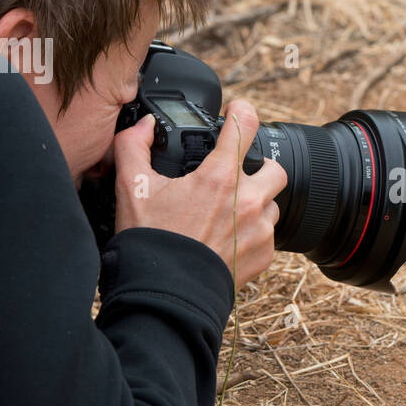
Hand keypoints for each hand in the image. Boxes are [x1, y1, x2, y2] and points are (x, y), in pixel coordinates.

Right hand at [112, 100, 287, 285]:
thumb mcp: (131, 188)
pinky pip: (268, 235)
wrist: (166, 294)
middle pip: (273, 168)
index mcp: (219, 178)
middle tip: (236, 177)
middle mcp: (247, 200)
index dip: (241, 112)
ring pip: (272, 204)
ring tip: (226, 214)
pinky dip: (252, 233)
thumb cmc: (150, 242)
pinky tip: (228, 240)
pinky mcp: (264, 254)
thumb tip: (142, 127)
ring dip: (255, 203)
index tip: (237, 113)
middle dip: (258, 168)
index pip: (245, 125)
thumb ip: (133, 147)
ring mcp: (259, 229)